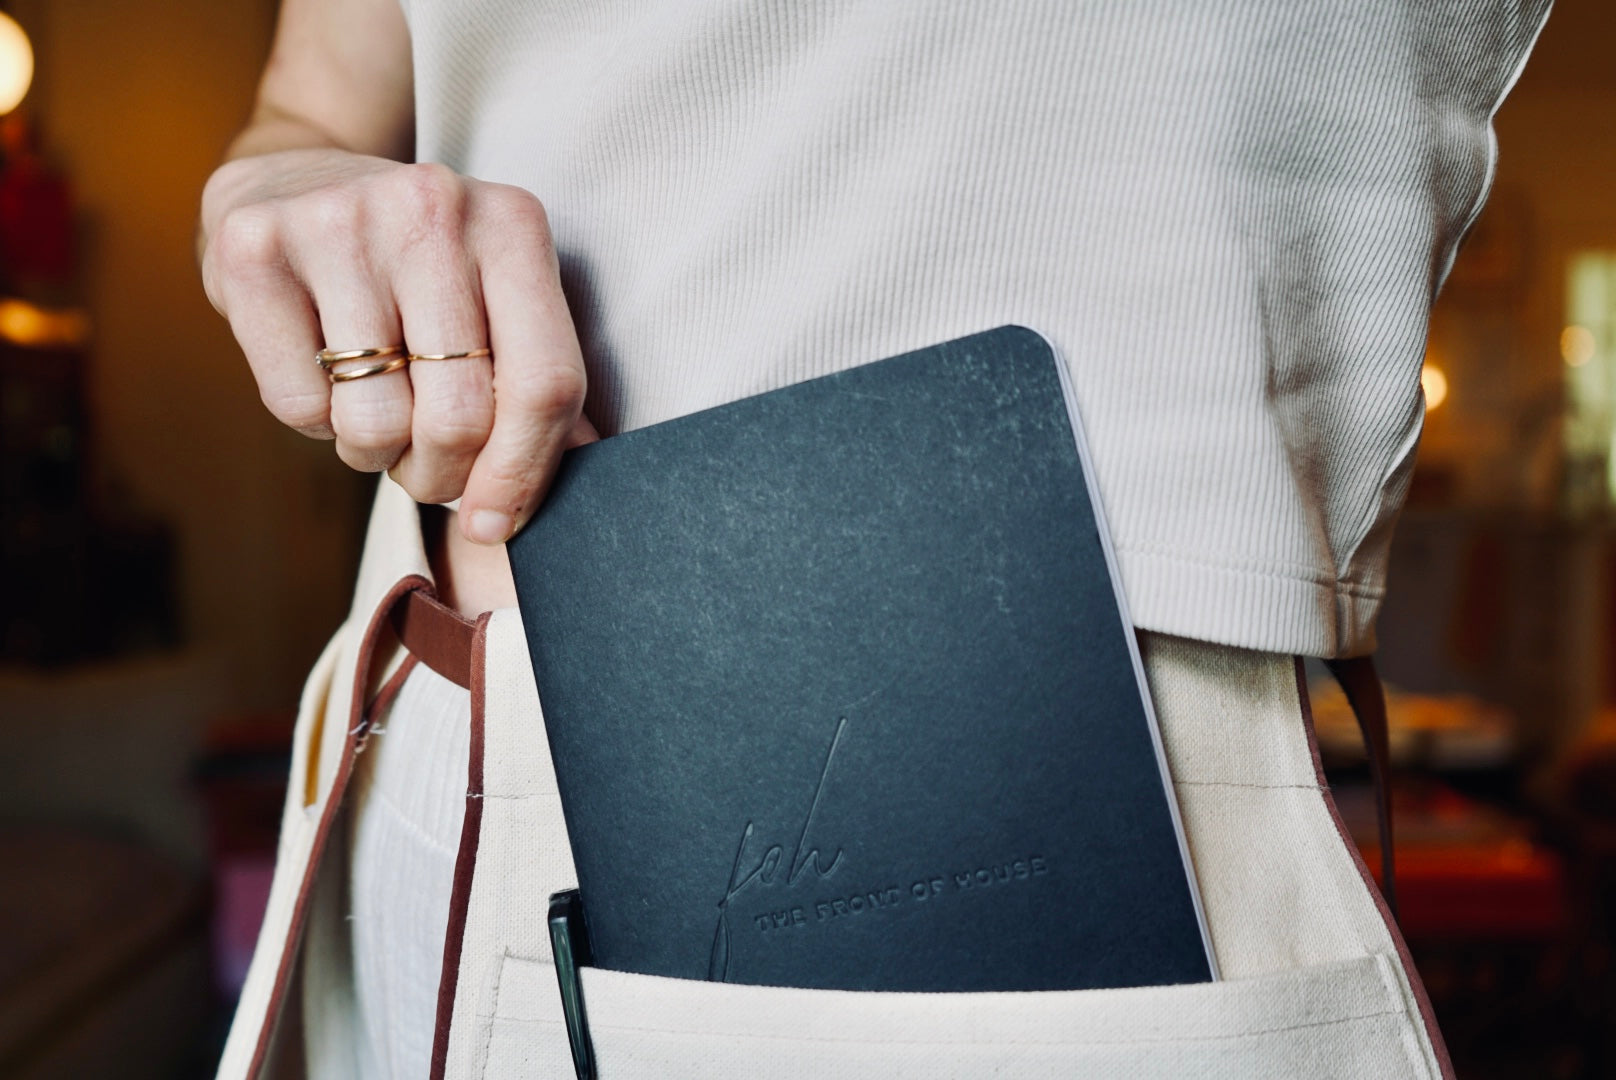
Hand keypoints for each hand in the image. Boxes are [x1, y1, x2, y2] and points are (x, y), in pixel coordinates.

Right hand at [200, 147, 595, 544]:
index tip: (495, 519)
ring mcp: (339, 222)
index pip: (545, 384)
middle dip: (441, 475)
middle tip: (426, 464)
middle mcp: (433, 210)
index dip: (523, 473)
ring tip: (374, 411)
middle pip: (460, 420)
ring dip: (375, 452)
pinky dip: (314, 421)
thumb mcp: (495, 297)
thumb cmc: (415, 267)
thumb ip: (541, 382)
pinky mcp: (255, 248)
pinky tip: (321, 373)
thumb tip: (590, 476)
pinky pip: (298, 407)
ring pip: (376, 425)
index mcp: (513, 225)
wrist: (291, 181)